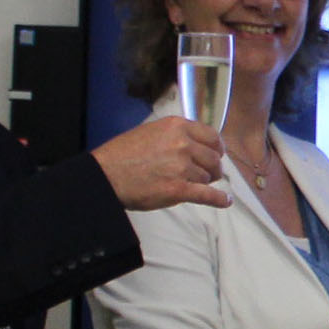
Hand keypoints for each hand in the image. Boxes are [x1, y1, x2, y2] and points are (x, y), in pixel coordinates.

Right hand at [93, 117, 227, 209]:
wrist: (104, 176)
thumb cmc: (123, 154)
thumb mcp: (151, 132)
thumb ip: (176, 135)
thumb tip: (197, 145)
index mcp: (176, 127)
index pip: (212, 137)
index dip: (216, 148)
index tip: (215, 155)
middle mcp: (182, 144)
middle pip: (213, 159)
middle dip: (211, 168)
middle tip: (203, 174)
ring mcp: (181, 167)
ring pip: (207, 178)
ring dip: (201, 183)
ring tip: (186, 184)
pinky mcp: (178, 189)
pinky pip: (207, 195)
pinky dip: (218, 199)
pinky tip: (224, 200)